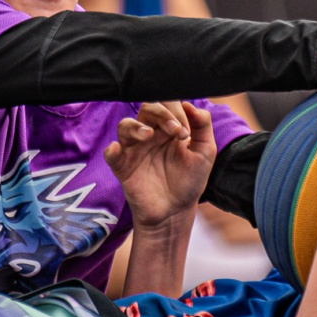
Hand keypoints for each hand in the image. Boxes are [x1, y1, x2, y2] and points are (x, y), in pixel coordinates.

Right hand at [105, 101, 216, 226]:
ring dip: (137, 126)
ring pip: (125, 125)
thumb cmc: (189, 180)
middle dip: (162, 114)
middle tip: (177, 132)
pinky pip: (111, 154)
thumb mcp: (205, 152)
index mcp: (168, 127)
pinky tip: (117, 149)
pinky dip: (111, 150)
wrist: (176, 211)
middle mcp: (150, 134)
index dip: (176, 111)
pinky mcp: (123, 167)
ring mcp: (135, 150)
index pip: (167, 104)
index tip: (186, 132)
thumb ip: (203, 126)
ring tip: (150, 134)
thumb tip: (190, 104)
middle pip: (147, 108)